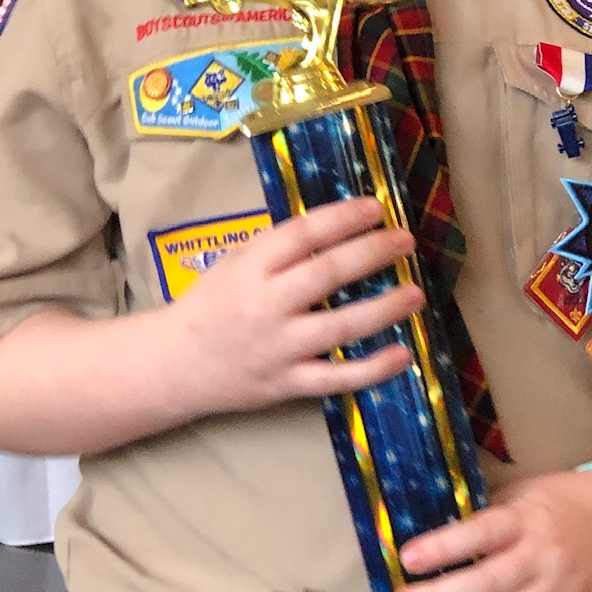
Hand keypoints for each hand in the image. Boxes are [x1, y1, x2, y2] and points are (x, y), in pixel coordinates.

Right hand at [167, 197, 421, 416]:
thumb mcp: (235, 263)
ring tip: (416, 293)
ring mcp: (279, 347)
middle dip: (372, 252)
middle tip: (406, 240)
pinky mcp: (288, 383)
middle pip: (327, 273)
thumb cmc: (212, 306)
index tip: (376, 207)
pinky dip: (372, 369)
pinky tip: (403, 354)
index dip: (343, 218)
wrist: (175, 365)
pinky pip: (337, 377)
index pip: (303, 234)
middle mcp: (265, 304)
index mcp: (250, 268)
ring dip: (384, 308)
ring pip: (340, 325)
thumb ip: (278, 248)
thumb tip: (338, 224)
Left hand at [393, 471, 591, 591]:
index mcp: (527, 520)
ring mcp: (556, 590)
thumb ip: (486, 518)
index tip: (408, 558)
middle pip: (491, 581)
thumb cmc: (561, 502)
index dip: (446, 547)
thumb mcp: (524, 494)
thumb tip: (438, 540)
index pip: (482, 533)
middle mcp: (542, 557)